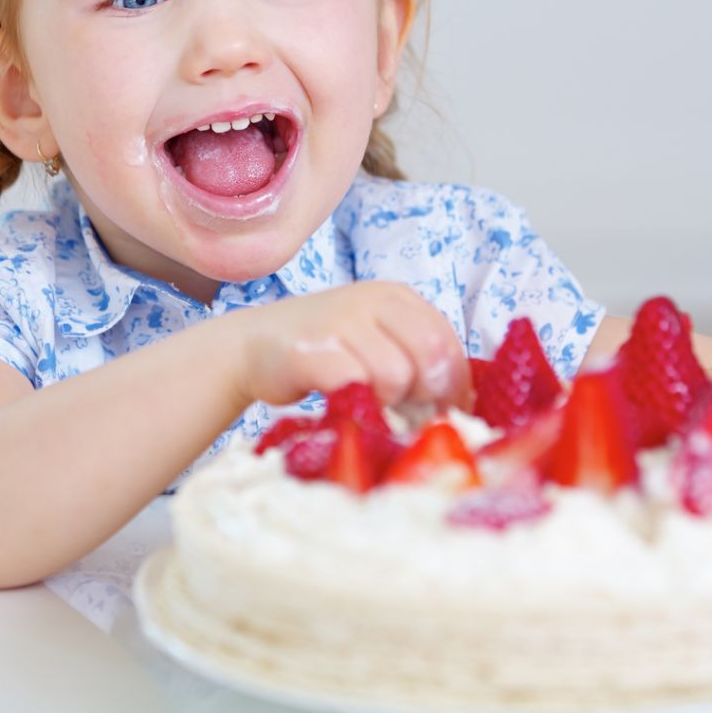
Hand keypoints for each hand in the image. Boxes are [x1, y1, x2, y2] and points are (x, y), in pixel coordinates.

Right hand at [236, 281, 471, 411]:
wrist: (252, 346)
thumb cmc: (324, 349)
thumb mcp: (376, 336)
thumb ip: (414, 355)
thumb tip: (459, 403)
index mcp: (396, 297)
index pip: (446, 339)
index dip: (455, 383)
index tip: (449, 411)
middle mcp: (371, 301)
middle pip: (429, 355)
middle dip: (428, 395)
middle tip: (412, 415)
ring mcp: (339, 322)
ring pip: (396, 375)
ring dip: (389, 402)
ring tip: (370, 402)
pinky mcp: (311, 351)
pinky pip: (355, 385)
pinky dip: (358, 406)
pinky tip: (348, 405)